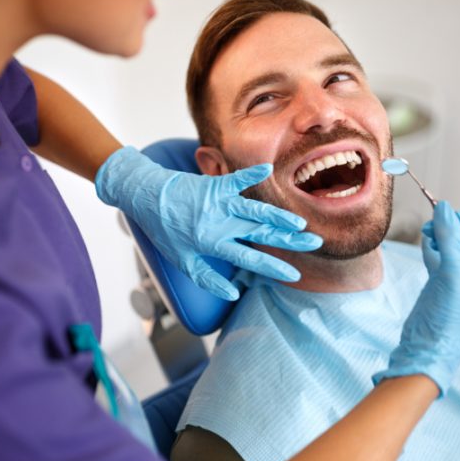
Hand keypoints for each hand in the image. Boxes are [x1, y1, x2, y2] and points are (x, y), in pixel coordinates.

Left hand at [95, 146, 321, 299]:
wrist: (146, 198)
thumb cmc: (164, 231)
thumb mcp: (182, 261)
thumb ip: (208, 278)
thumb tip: (234, 291)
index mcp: (213, 244)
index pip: (250, 258)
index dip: (273, 267)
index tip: (293, 274)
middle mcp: (220, 224)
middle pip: (261, 232)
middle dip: (288, 240)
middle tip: (313, 243)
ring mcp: (218, 203)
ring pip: (255, 211)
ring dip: (279, 216)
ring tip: (301, 223)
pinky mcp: (214, 185)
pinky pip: (235, 180)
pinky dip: (251, 175)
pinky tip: (268, 169)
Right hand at [373, 201, 459, 396]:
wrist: (429, 345)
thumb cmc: (452, 315)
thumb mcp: (455, 271)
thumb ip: (451, 238)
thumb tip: (444, 208)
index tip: (456, 221)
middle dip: (457, 228)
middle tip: (439, 223)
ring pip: (456, 244)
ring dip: (442, 234)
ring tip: (428, 232)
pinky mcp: (445, 280)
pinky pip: (442, 254)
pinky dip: (434, 246)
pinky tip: (427, 243)